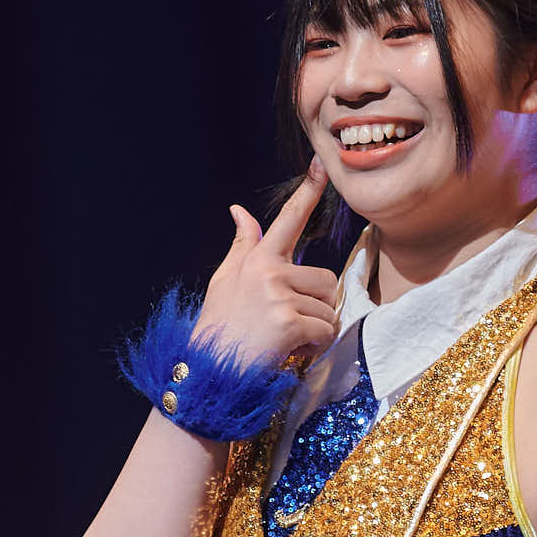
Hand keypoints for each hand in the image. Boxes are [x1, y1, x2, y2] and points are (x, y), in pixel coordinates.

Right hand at [193, 158, 338, 364]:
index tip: (321, 166)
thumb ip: (243, 246)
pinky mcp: (288, 322)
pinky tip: (291, 352)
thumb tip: (240, 211)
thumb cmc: (219, 327)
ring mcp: (278, 296)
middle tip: (289, 324)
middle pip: (324, 279)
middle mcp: (268, 271)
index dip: (307, 192)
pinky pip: (325, 331)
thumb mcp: (226, 280)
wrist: (208, 371)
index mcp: (256, 259)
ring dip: (316, 329)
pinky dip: (315, 347)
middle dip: (316, 306)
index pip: (286, 220)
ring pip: (328, 308)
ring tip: (286, 339)